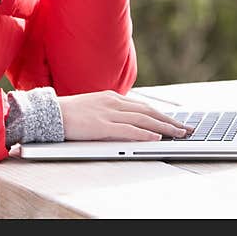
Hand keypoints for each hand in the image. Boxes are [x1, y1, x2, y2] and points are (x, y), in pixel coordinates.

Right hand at [57, 91, 194, 141]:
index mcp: (112, 97)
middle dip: (169, 120)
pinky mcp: (102, 126)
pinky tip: (156, 138)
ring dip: (164, 127)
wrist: (50, 113)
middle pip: (148, 111)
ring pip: (143, 120)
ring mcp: (108, 114)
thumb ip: (110, 111)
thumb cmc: (70, 113)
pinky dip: (145, 134)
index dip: (162, 114)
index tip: (175, 121)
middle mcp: (114, 102)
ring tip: (178, 134)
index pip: (143, 106)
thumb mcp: (94, 107)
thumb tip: (126, 120)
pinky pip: (128, 130)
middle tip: (186, 128)